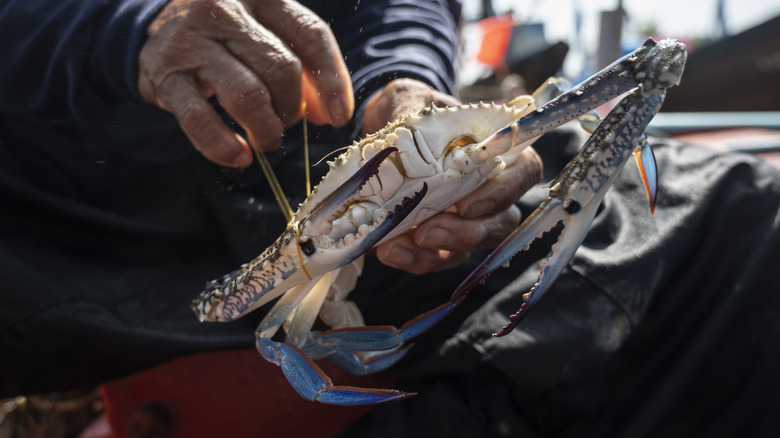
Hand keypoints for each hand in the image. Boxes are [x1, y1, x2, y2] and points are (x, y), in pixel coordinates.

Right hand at [138, 0, 353, 166]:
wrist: (155, 27)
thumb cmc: (227, 36)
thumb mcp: (266, 34)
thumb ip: (303, 68)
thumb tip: (331, 114)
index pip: (311, 34)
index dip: (332, 81)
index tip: (339, 117)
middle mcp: (226, 10)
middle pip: (282, 68)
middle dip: (292, 108)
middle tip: (286, 123)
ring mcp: (191, 41)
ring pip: (247, 95)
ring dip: (265, 129)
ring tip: (266, 140)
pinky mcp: (164, 75)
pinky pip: (200, 120)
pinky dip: (224, 146)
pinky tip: (238, 155)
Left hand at [364, 79, 542, 274]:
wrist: (383, 136)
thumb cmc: (411, 112)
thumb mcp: (412, 101)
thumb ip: (415, 112)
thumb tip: (407, 128)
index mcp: (496, 150)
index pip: (524, 171)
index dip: (505, 191)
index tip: (468, 203)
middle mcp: (491, 189)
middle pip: (502, 221)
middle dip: (467, 233)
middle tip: (427, 232)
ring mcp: (469, 219)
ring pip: (472, 246)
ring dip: (438, 251)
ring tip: (396, 248)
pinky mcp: (442, 240)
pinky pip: (438, 258)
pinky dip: (415, 259)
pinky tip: (388, 251)